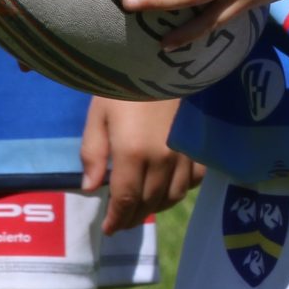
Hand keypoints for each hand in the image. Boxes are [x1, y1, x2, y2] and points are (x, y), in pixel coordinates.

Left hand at [81, 98, 204, 235]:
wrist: (163, 59)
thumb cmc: (124, 85)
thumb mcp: (98, 116)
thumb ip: (93, 153)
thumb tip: (90, 187)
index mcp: (131, 154)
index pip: (125, 200)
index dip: (116, 219)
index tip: (108, 229)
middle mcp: (161, 159)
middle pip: (148, 202)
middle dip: (132, 217)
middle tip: (120, 222)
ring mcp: (183, 153)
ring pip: (173, 195)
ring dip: (156, 207)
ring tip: (142, 207)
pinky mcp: (198, 144)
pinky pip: (194, 179)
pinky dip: (181, 190)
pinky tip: (169, 187)